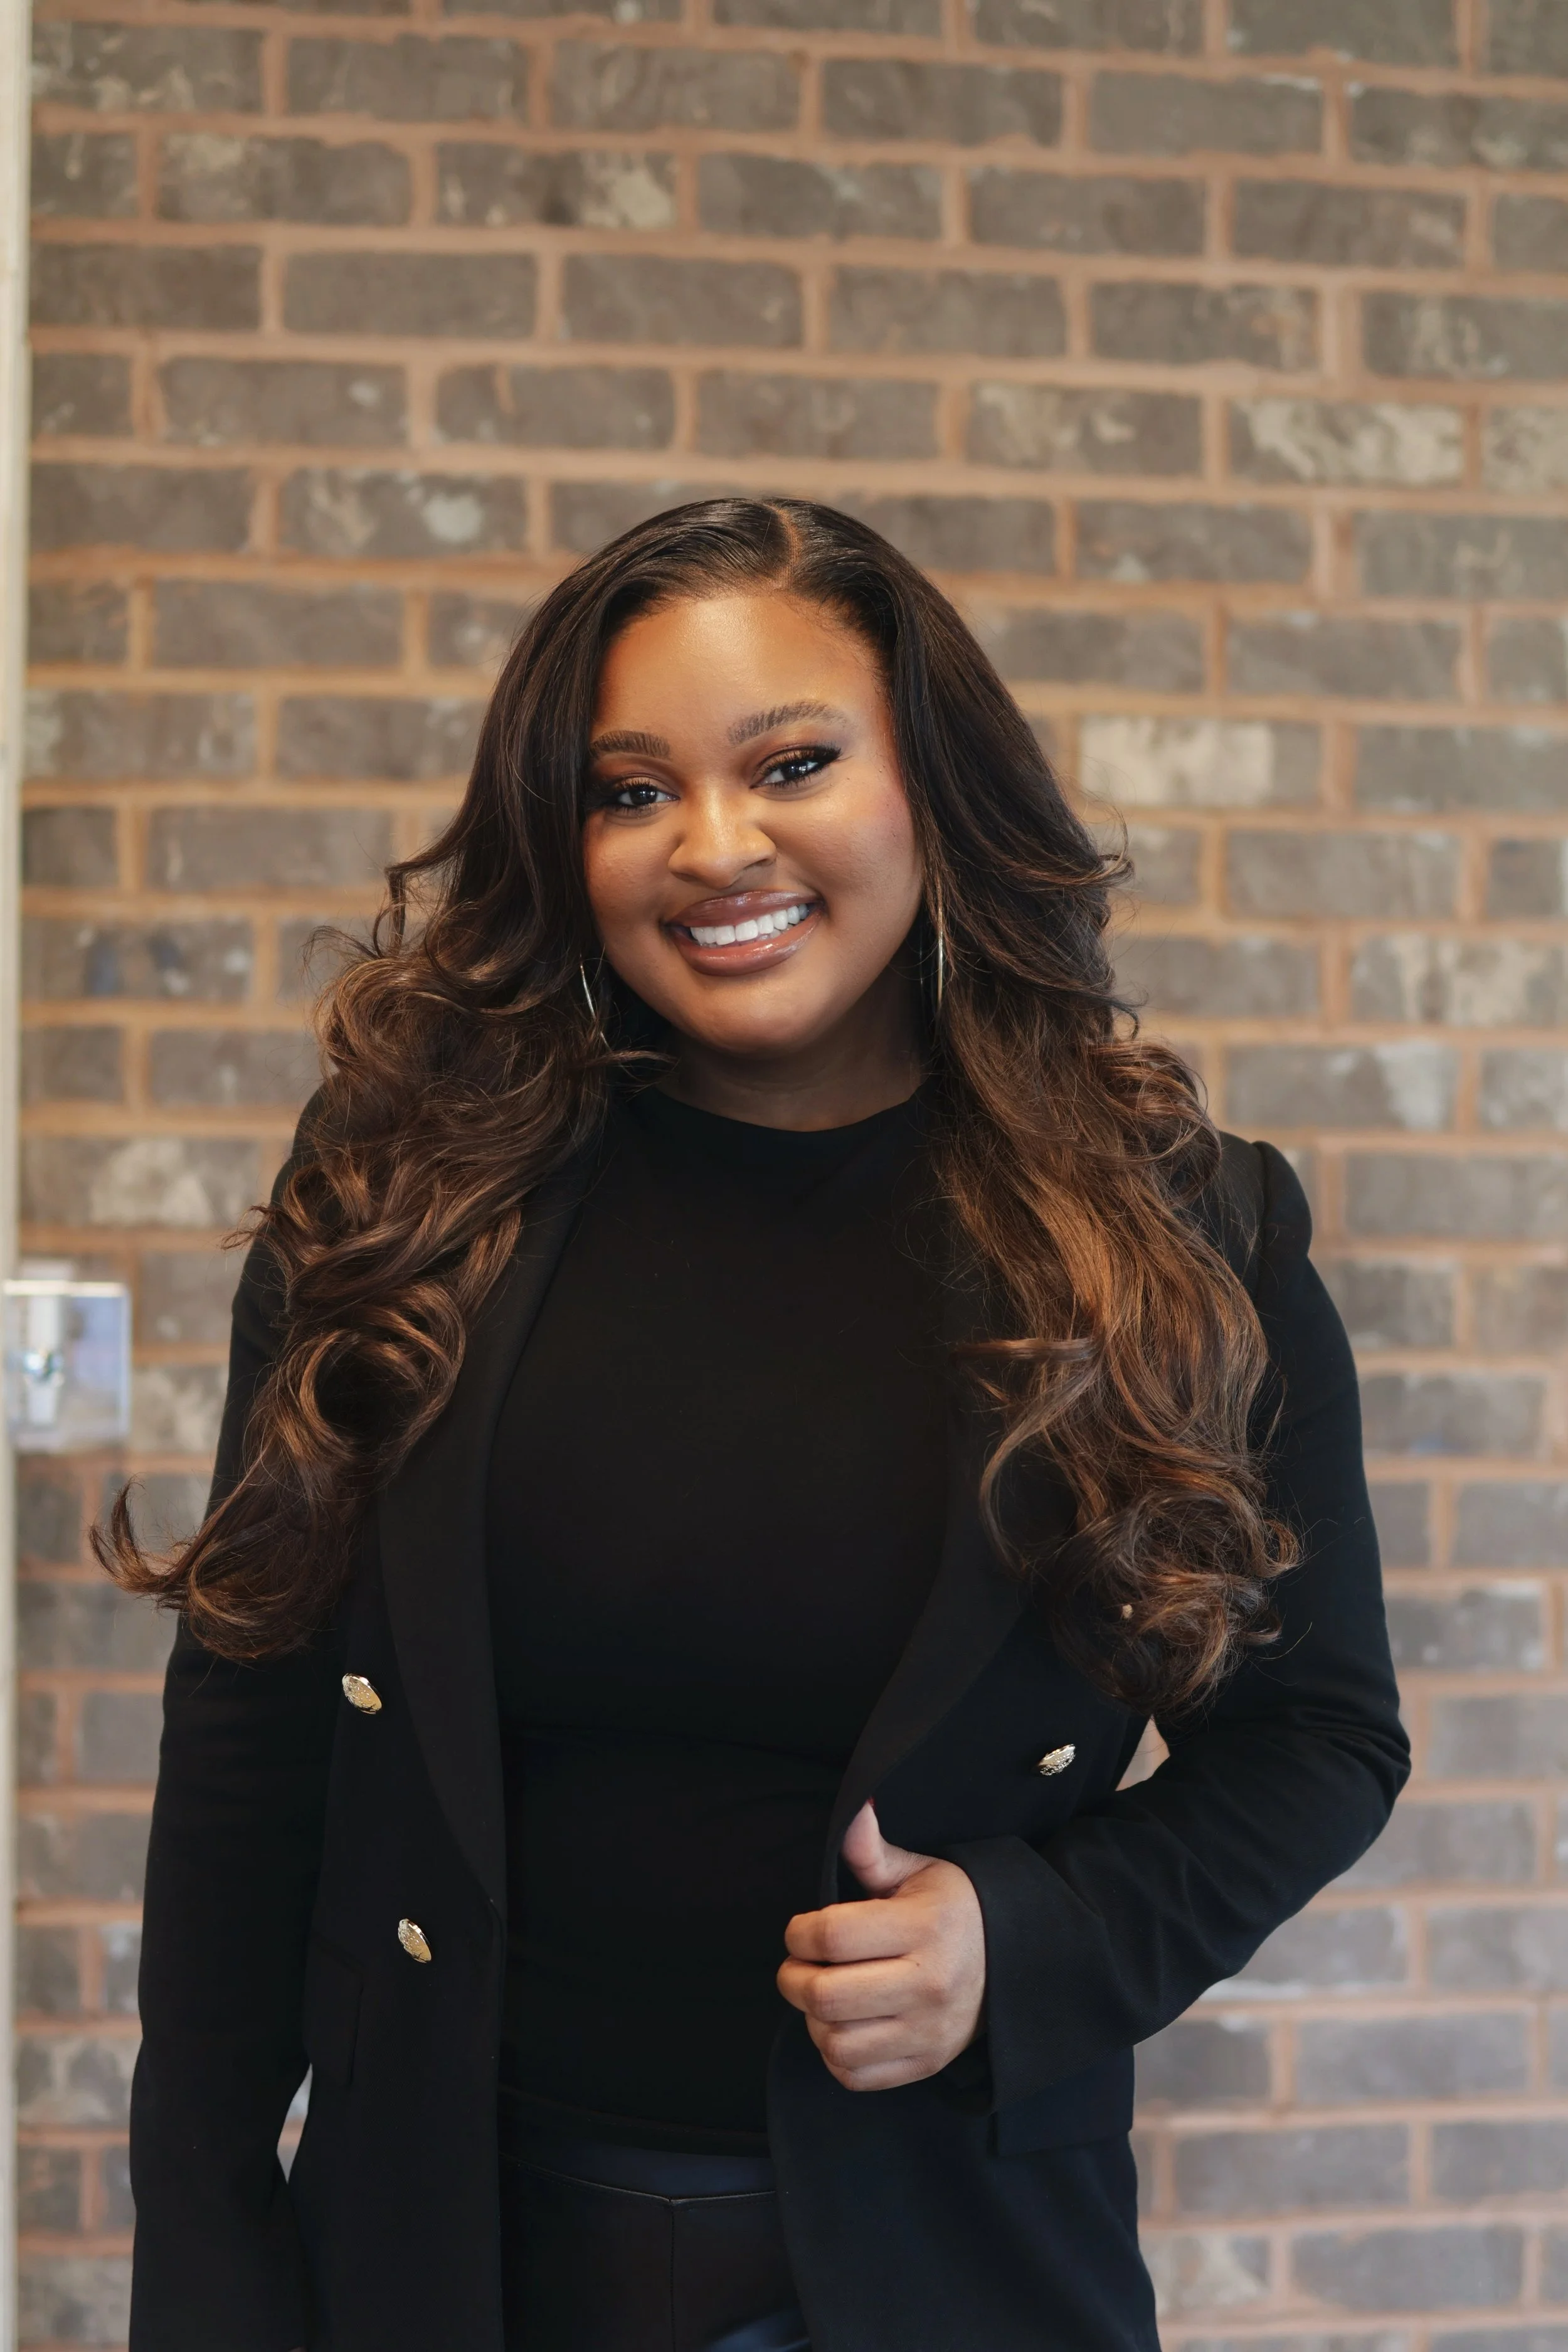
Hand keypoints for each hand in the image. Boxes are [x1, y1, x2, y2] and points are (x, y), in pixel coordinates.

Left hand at [777, 1800, 985, 2091]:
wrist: (1012, 1962)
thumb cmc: (951, 1910)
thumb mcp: (918, 1871)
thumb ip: (872, 1851)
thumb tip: (855, 1810)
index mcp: (925, 1927)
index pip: (833, 1935)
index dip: (799, 1932)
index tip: (802, 1929)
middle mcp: (929, 1984)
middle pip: (827, 1995)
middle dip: (794, 1978)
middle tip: (798, 1965)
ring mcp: (928, 2031)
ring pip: (835, 2042)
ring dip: (812, 2019)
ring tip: (821, 1995)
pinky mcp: (925, 2064)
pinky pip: (855, 2075)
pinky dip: (834, 2054)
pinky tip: (843, 2025)